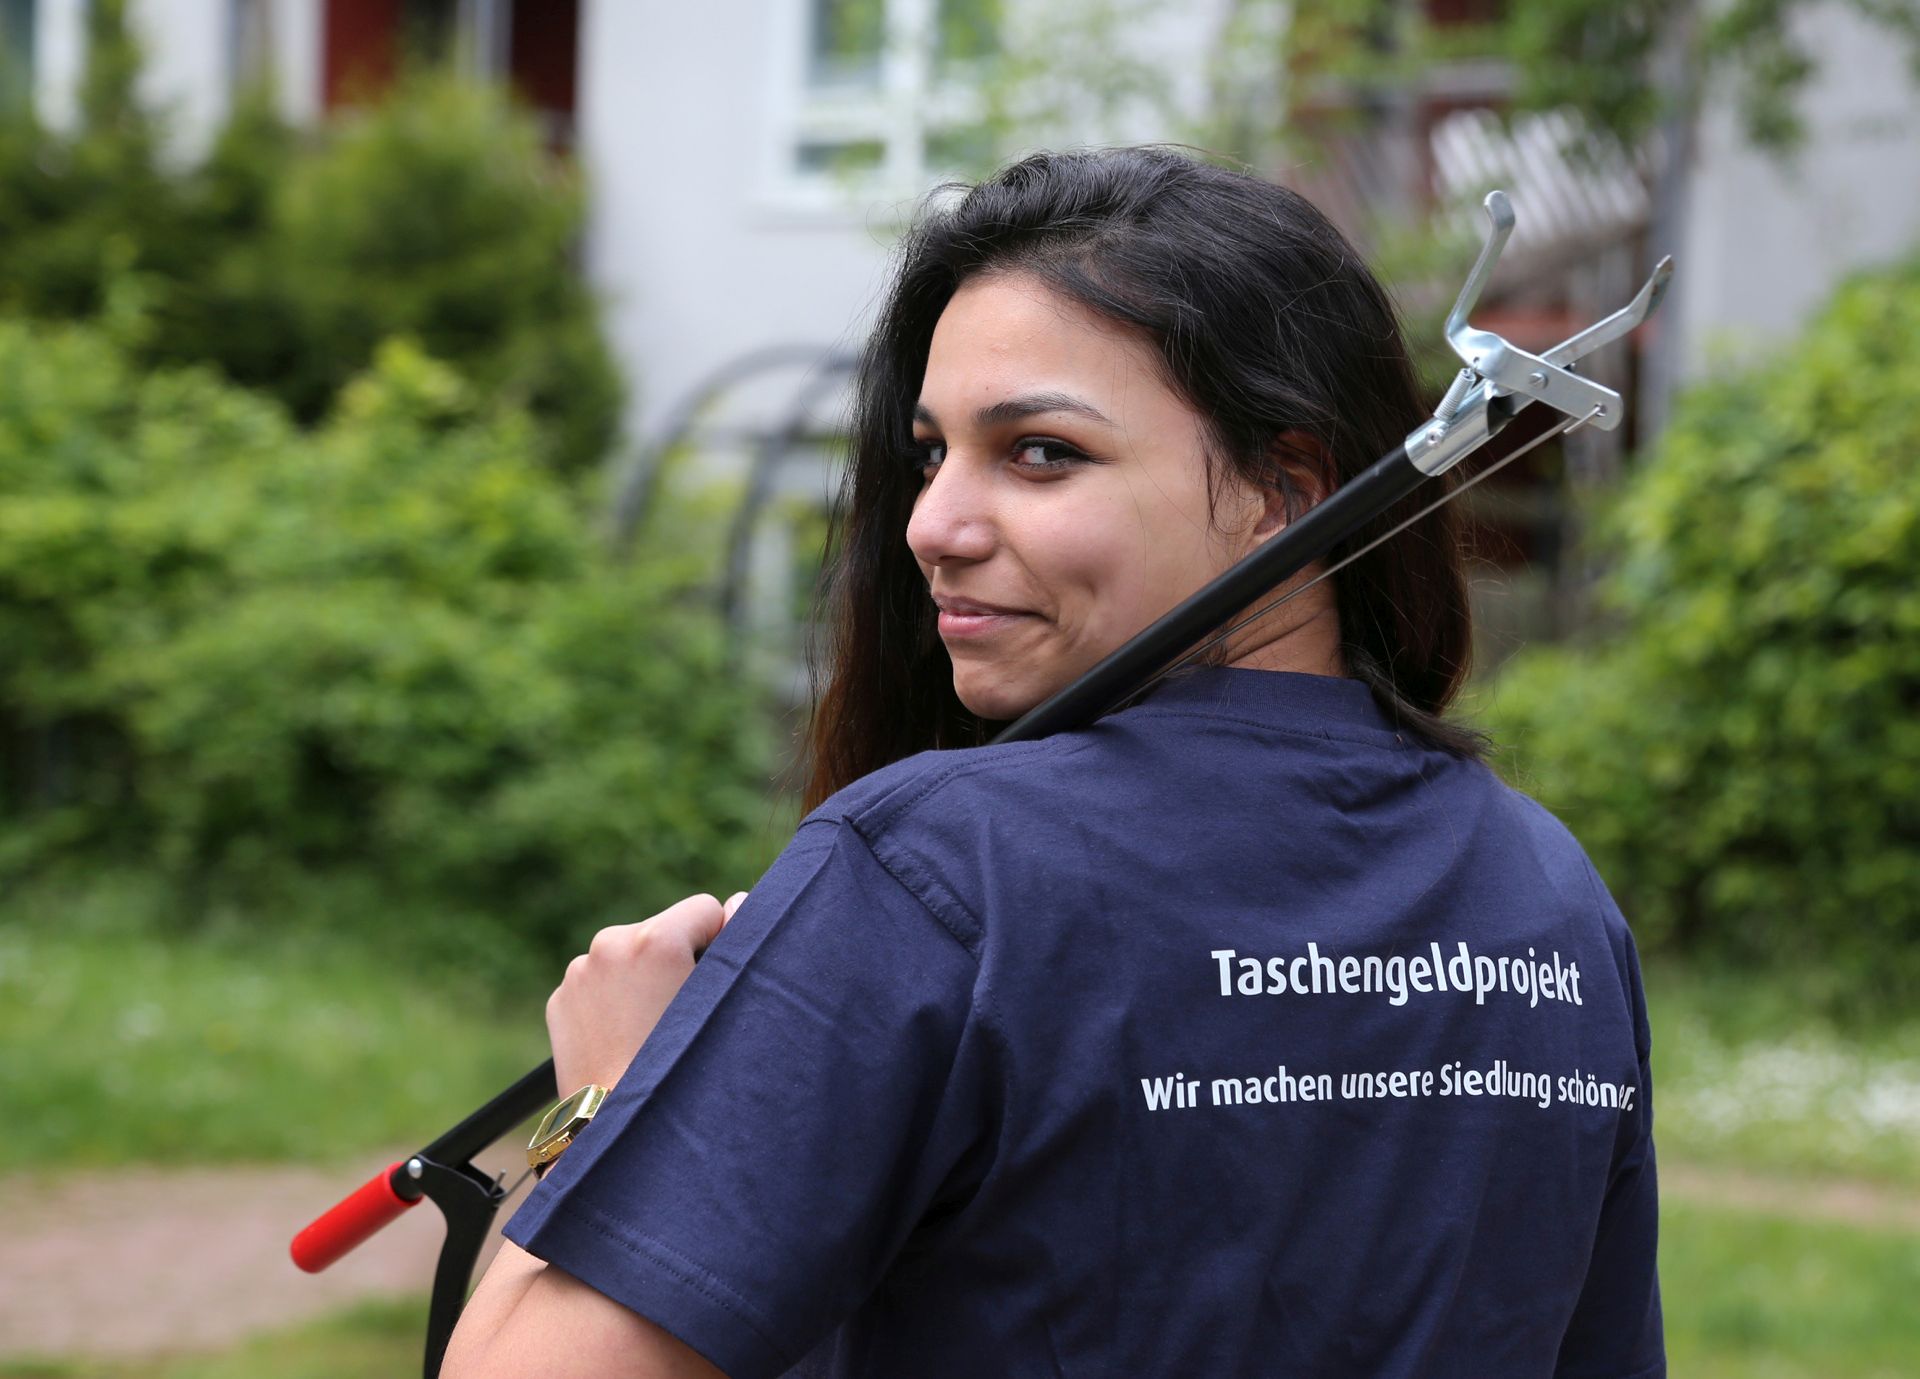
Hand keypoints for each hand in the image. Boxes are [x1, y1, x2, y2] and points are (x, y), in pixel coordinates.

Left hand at [547, 890, 748, 1095]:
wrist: (617, 1129)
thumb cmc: (682, 1071)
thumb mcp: (723, 1003)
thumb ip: (737, 939)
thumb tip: (737, 902)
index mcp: (654, 939)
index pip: (704, 909)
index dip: (718, 942)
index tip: (710, 983)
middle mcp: (609, 944)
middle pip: (663, 931)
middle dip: (675, 960)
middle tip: (679, 1015)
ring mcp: (578, 972)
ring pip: (628, 957)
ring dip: (642, 979)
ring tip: (650, 1031)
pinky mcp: (559, 998)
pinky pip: (598, 983)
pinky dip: (612, 1001)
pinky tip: (623, 1037)